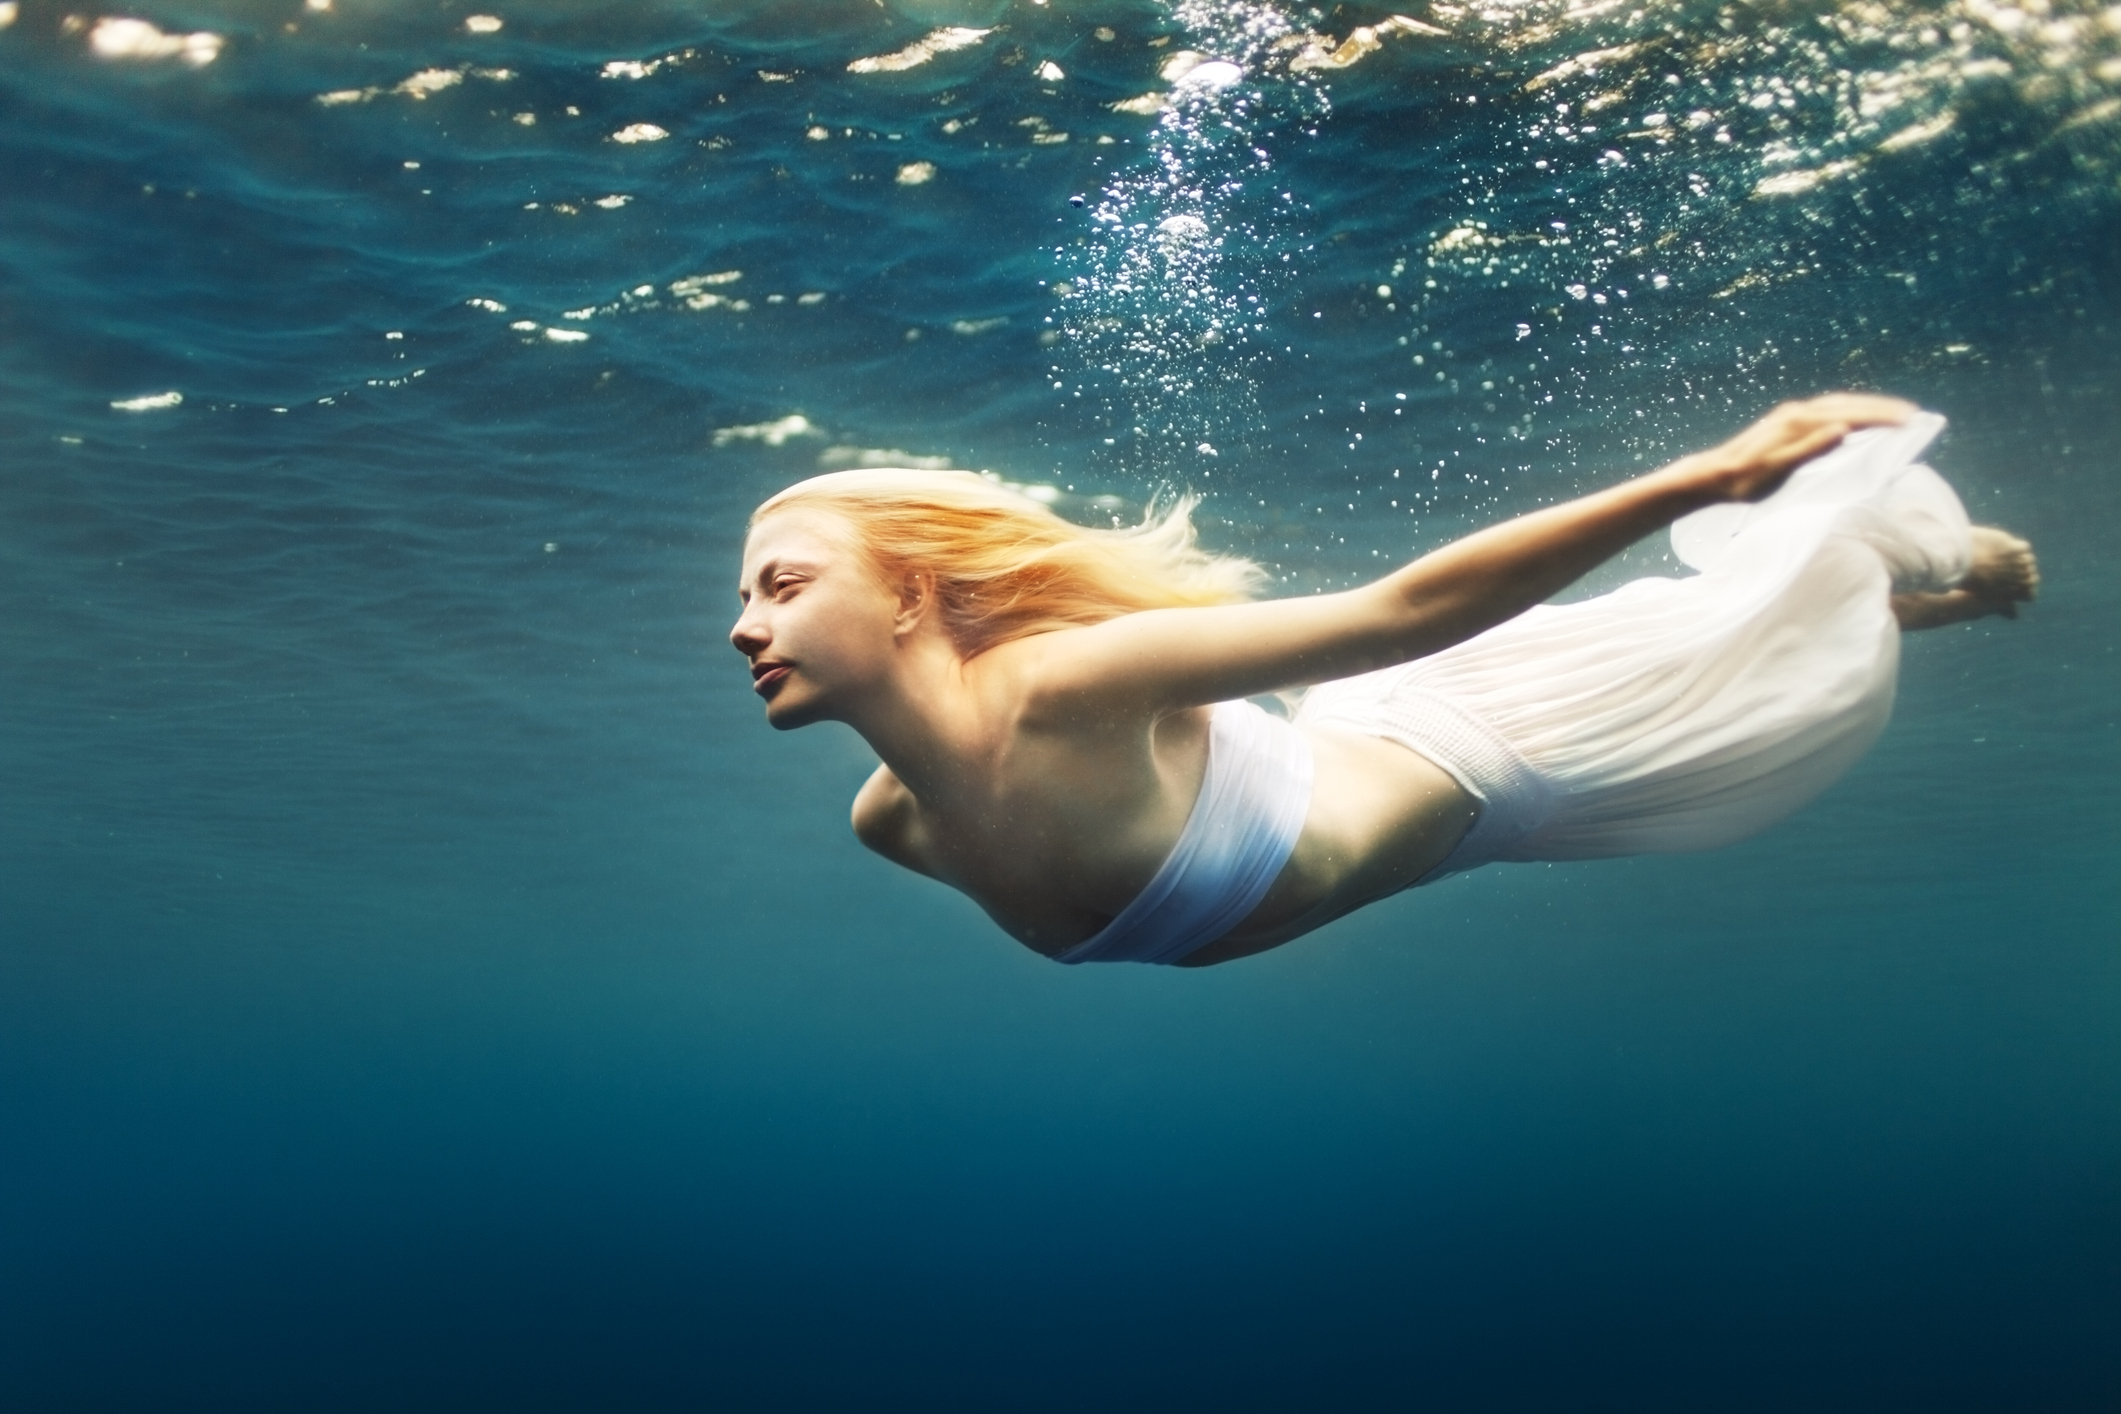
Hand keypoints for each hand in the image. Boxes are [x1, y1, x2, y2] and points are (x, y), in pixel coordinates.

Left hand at [1682, 393, 1917, 502]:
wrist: (1713, 475)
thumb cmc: (1745, 481)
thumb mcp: (1777, 471)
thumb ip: (1810, 449)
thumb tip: (1842, 430)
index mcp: (1799, 422)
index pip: (1849, 414)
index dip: (1880, 417)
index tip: (1908, 421)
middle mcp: (1797, 412)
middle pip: (1848, 403)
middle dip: (1881, 408)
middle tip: (1912, 415)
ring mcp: (1791, 414)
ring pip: (1838, 404)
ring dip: (1866, 407)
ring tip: (1893, 415)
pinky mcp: (1787, 421)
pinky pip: (1827, 410)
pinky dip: (1849, 410)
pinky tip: (1856, 420)